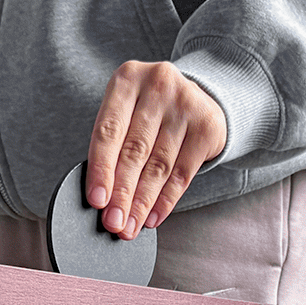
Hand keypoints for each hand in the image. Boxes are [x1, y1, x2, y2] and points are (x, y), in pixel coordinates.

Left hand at [87, 61, 229, 238]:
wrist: (199, 97)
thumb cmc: (151, 110)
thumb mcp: (128, 111)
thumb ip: (114, 143)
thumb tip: (102, 196)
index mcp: (126, 79)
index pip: (108, 132)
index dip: (101, 169)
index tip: (97, 200)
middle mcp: (158, 86)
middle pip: (135, 151)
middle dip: (123, 193)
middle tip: (114, 222)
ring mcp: (186, 105)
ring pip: (159, 165)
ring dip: (143, 202)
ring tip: (132, 225)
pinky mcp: (208, 127)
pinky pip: (183, 172)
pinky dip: (167, 199)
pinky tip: (154, 216)